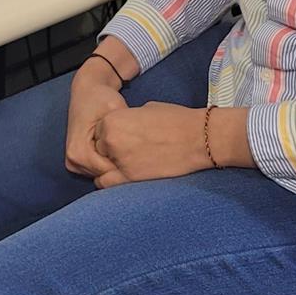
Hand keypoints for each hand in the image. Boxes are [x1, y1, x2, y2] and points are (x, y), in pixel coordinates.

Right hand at [65, 59, 127, 178]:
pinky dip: (110, 162)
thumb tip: (136, 148)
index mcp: (78, 151)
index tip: (141, 154)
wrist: (87, 90)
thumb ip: (123, 130)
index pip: (107, 172)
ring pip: (103, 174)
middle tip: (138, 151)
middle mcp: (72, 160)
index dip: (126, 164)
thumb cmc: (102, 98)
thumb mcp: (115, 110)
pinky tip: (120, 149)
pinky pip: (100, 169)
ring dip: (116, 164)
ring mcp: (73, 163)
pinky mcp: (78, 161)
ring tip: (129, 148)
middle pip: (105, 176)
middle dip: (122, 166)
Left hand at [91, 102, 211, 188]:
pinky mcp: (131, 179)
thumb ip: (129, 120)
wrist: (197, 138)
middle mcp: (111, 141)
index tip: (123, 137)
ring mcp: (120, 162)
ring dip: (110, 168)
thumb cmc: (175, 120)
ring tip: (126, 164)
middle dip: (109, 151)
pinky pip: (110, 185)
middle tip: (127, 150)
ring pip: (101, 170)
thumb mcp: (146, 109)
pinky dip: (113, 182)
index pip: (99, 131)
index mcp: (112, 121)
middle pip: (98, 150)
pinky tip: (126, 176)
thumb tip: (125, 128)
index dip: (110, 134)